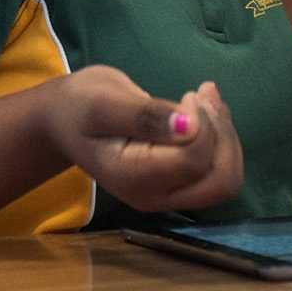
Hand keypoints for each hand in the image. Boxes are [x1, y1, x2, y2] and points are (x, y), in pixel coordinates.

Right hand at [45, 66, 243, 211]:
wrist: (65, 121)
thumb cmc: (80, 106)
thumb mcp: (104, 101)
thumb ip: (145, 116)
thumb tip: (190, 125)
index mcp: (134, 177)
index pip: (194, 160)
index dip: (204, 125)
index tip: (188, 95)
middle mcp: (155, 196)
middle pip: (220, 181)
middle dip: (223, 136)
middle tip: (203, 97)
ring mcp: (168, 195)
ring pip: (225, 178)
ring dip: (226, 136)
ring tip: (205, 97)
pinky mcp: (177, 185)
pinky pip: (216, 171)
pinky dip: (221, 139)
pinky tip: (206, 109)